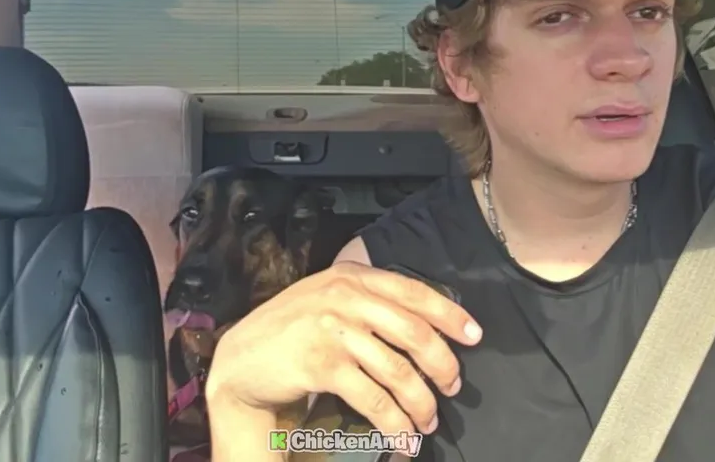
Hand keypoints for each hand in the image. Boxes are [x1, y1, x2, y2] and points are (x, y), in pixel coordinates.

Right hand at [205, 261, 482, 435]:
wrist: (240, 359)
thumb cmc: (289, 330)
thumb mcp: (326, 298)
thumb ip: (367, 301)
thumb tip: (424, 325)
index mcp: (351, 277)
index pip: (413, 291)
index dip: (449, 314)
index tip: (473, 336)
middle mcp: (344, 297)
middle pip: (414, 332)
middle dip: (442, 365)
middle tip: (453, 386)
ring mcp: (332, 330)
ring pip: (397, 370)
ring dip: (420, 402)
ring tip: (428, 421)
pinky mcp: (322, 365)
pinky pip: (373, 398)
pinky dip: (394, 422)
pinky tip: (402, 436)